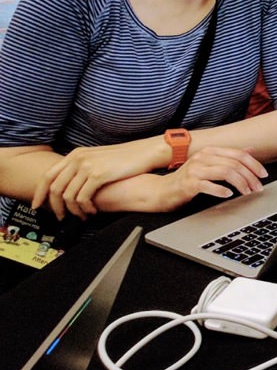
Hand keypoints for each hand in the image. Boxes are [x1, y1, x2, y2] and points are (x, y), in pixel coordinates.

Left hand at [34, 138, 163, 219]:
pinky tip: (92, 211)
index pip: (48, 176)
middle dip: (55, 207)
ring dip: (73, 210)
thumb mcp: (98, 158)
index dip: (39, 193)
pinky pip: (82, 198)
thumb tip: (69, 185)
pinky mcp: (98, 175)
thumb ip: (82, 167)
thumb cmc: (125, 157)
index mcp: (76, 154)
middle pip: (54, 188)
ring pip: (68, 196)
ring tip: (82, 215)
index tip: (38, 206)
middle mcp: (78, 158)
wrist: (145, 152)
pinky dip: (85, 208)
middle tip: (61, 217)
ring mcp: (87, 166)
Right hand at [162, 147, 267, 208]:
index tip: (263, 174)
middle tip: (258, 188)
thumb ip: (229, 157)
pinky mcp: (188, 183)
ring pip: (225, 172)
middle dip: (250, 177)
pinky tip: (228, 195)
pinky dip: (221, 190)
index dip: (254, 164)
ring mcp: (195, 170)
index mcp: (210, 151)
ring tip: (247, 192)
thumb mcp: (210, 164)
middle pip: (234, 164)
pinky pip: (208, 185)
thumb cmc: (188, 179)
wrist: (162, 190)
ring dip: (240, 183)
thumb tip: (250, 150)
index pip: (238, 154)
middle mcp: (203, 157)